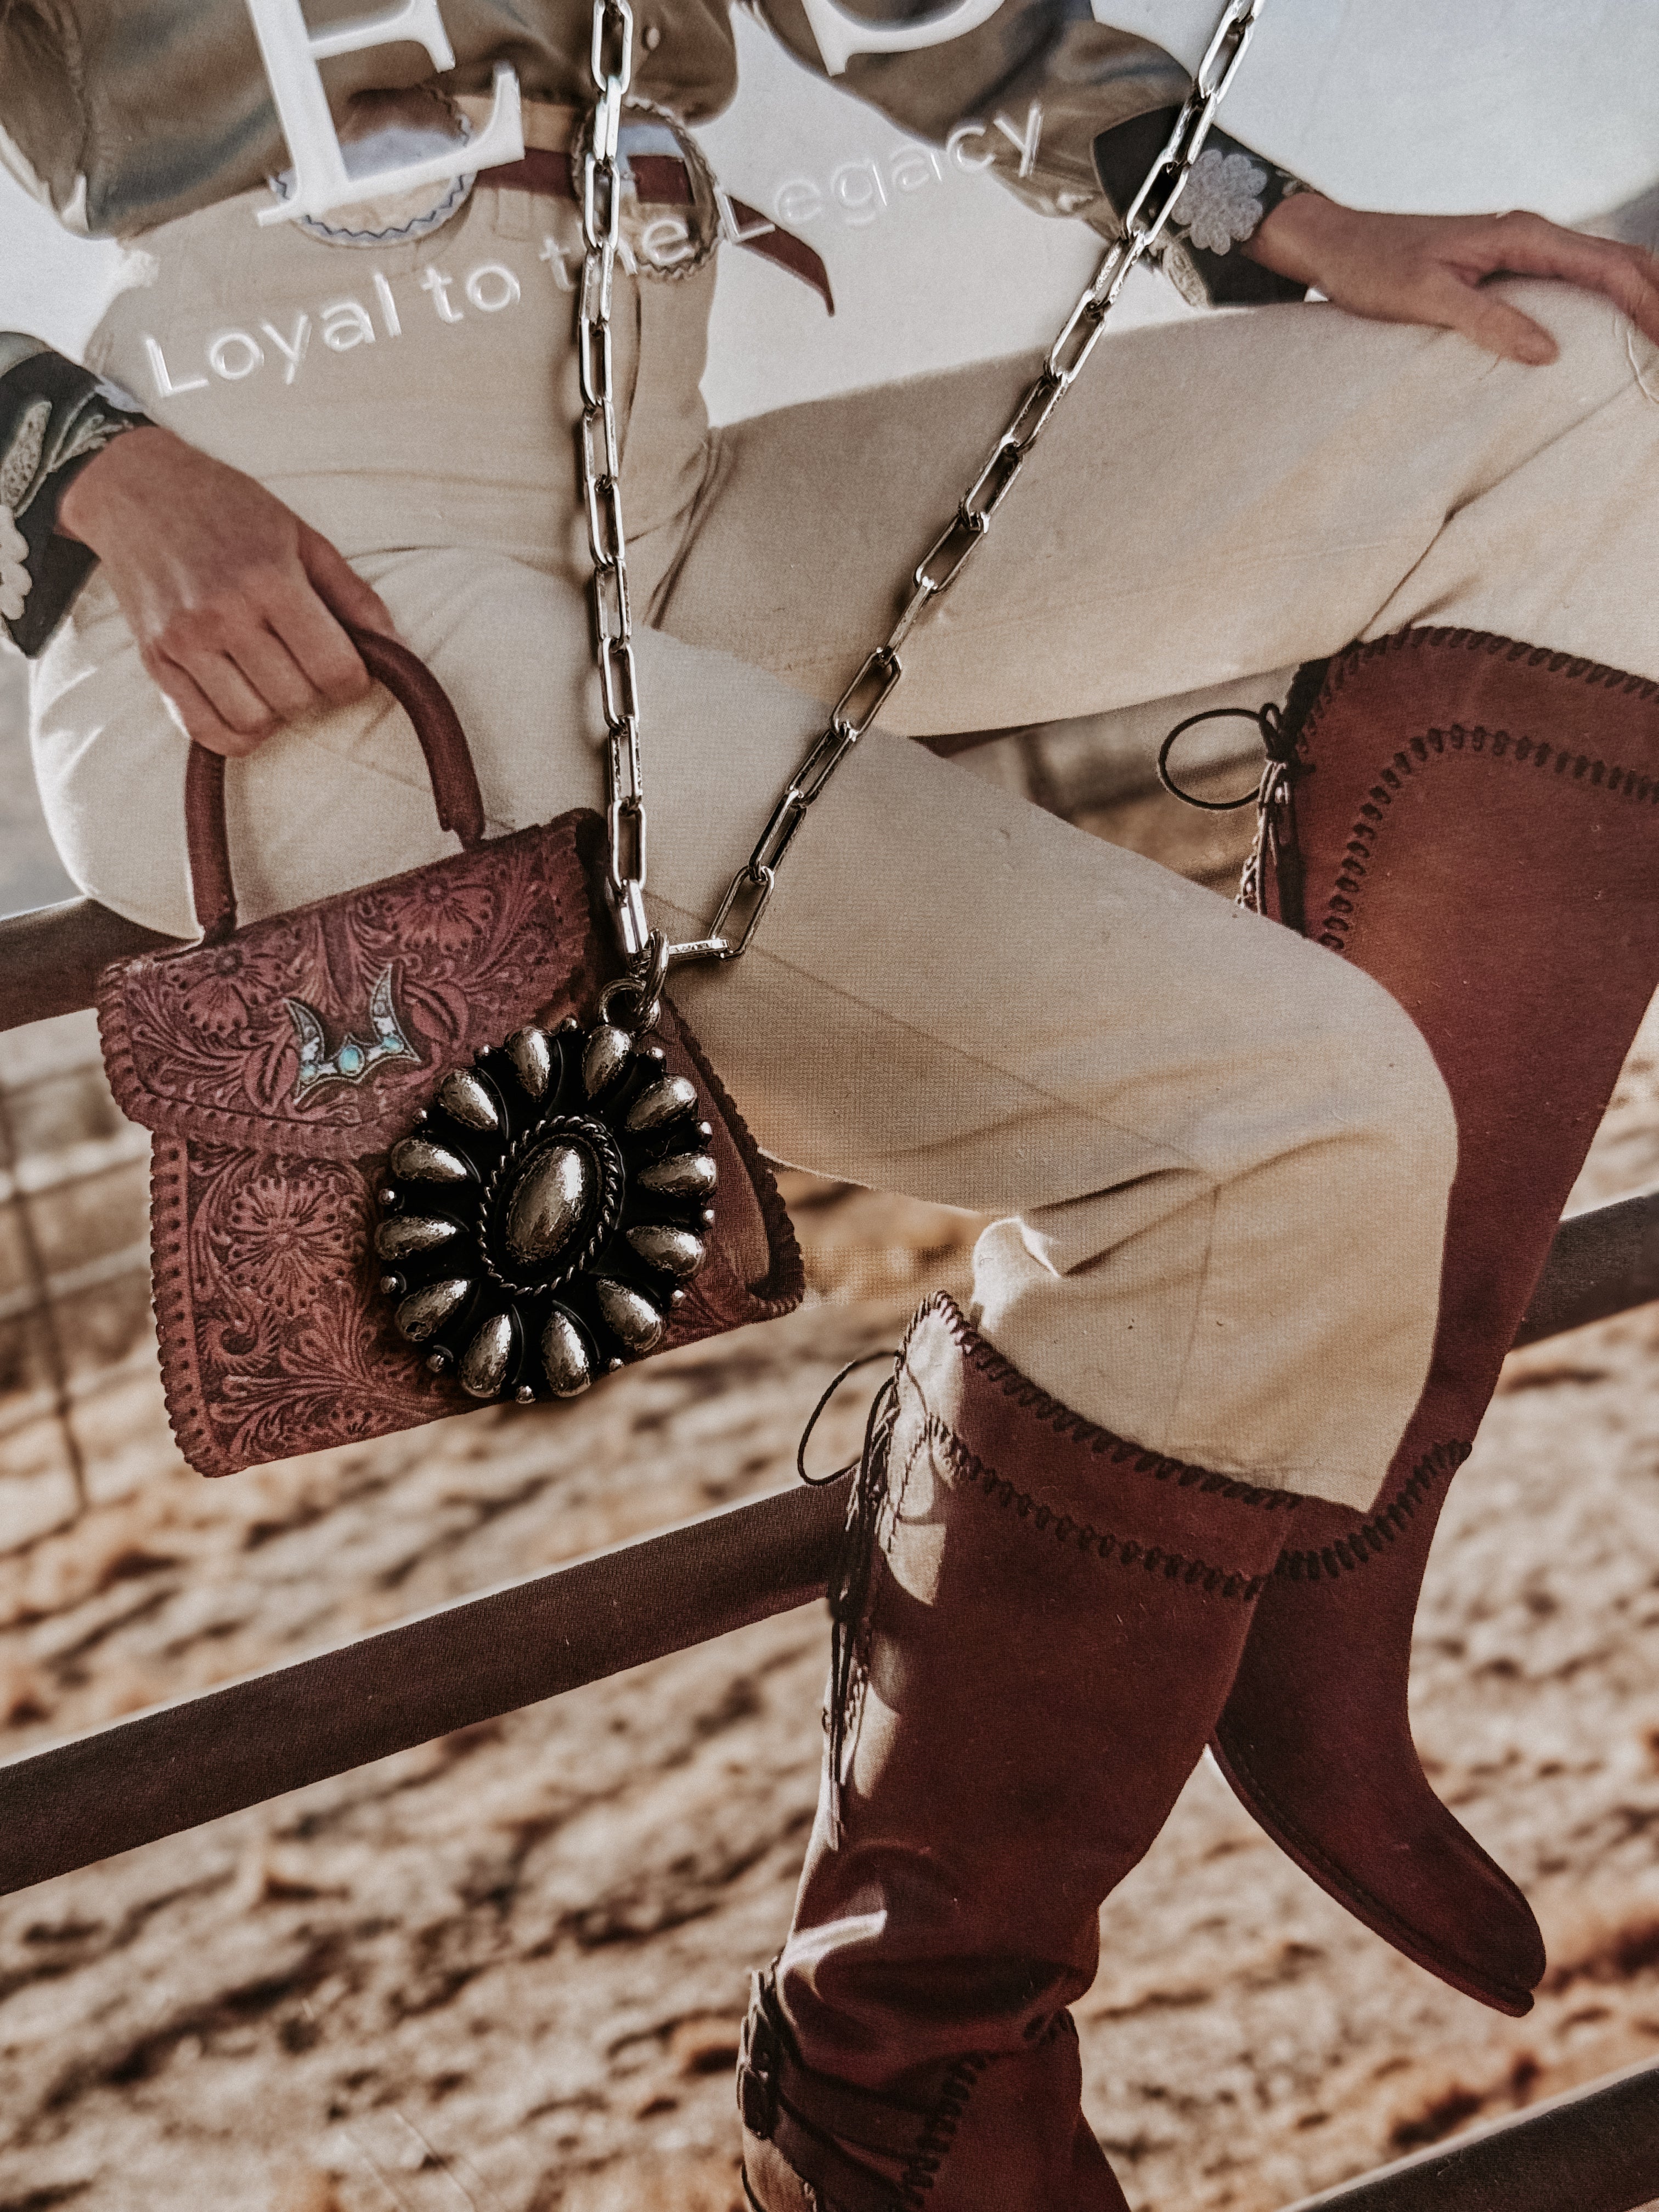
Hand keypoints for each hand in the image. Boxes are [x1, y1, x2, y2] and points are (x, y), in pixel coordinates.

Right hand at [56, 425, 396, 755]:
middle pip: (297, 701)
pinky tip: (246, 703)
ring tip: (275, 679)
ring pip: (253, 724)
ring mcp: (182, 642)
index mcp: (267, 579)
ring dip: (277, 714)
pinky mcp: (154, 662)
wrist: (135, 490)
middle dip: (316, 693)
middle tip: (308, 665)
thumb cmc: (227, 508)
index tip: (349, 665)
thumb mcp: (301, 535)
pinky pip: (205, 730)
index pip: (334, 670)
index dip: (355, 680)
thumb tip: (395, 649)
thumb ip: (352, 595)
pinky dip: (236, 732)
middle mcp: (221, 614)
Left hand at [1245, 196, 1658, 365]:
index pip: (1606, 267)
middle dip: (1656, 296)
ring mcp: (1521, 249)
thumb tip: (1548, 352)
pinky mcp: (1506, 266)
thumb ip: (1487, 322)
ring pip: (1600, 268)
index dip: (1646, 300)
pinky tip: (1616, 326)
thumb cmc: (1373, 268)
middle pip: (1617, 261)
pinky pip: (1573, 280)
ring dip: (1638, 295)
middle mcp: (1530, 234)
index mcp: (1520, 235)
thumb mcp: (1426, 298)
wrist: (1339, 244)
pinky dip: (1605, 299)